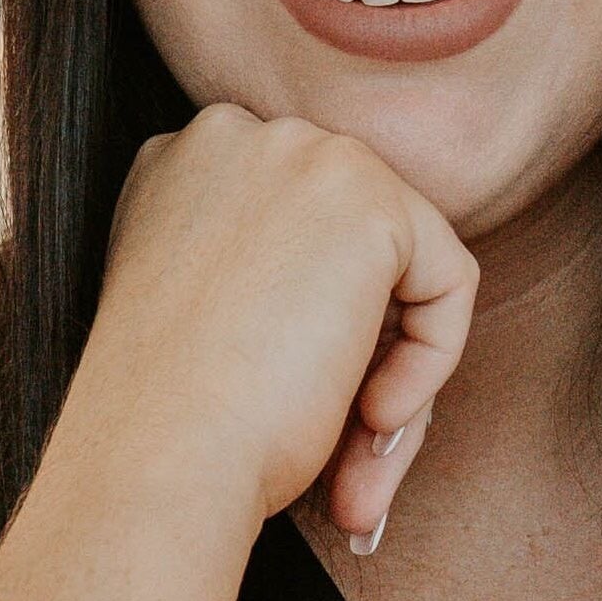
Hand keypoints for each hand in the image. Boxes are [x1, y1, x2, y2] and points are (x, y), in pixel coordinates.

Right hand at [58, 103, 475, 547]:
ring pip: (402, 264)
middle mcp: (236, 137)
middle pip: (351, 242)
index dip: (308, 324)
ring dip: (391, 371)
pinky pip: (447, 282)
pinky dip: (429, 364)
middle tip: (346, 455)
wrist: (153, 455)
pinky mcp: (370, 201)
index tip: (290, 406)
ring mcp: (303, 156)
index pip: (293, 228)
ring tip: (354, 463)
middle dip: (362, 350)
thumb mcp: (206, 318)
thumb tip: (355, 309)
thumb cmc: (167, 420)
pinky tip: (371, 419)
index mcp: (179, 164)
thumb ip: (272, 279)